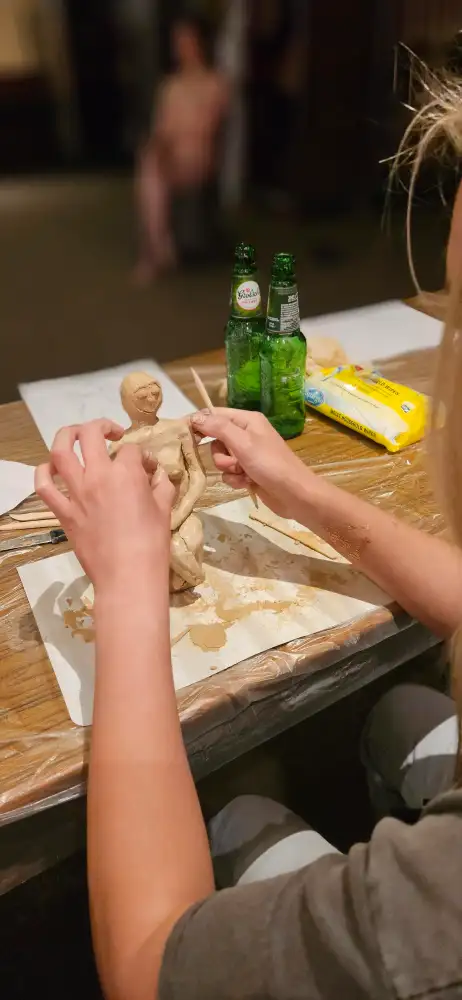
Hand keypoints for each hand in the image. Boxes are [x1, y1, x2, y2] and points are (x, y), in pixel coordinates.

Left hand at [35, 419, 173, 594]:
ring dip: (67, 436)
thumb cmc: (152, 544)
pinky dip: (43, 472)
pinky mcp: (64, 512)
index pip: (132, 450)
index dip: (142, 455)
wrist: (128, 576)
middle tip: (113, 434)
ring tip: (77, 435)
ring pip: (60, 451)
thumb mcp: (165, 509)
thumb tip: (158, 475)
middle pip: (91, 435)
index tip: (148, 468)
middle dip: (103, 427)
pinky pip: (44, 487)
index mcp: (126, 473)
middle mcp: (97, 476)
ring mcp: (77, 493)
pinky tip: (51, 467)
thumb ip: (162, 486)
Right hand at [191, 408, 312, 518]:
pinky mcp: (249, 472)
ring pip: (221, 459)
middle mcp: (247, 434)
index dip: (199, 423)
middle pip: (216, 440)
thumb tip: (195, 416)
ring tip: (244, 473)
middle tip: (233, 460)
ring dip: (228, 469)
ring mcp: (248, 455)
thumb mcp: (243, 442)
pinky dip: (235, 479)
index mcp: (247, 420)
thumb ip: (218, 428)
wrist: (294, 495)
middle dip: (220, 454)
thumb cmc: (271, 464)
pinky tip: (247, 483)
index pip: (215, 414)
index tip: (182, 433)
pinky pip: (229, 473)